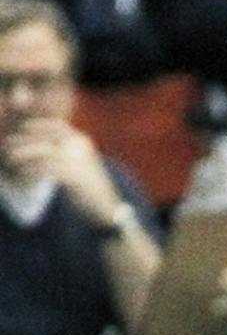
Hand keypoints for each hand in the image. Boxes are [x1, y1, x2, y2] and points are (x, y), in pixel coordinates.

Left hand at [2, 118, 121, 220]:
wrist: (108, 209)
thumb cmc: (92, 189)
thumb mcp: (81, 164)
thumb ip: (65, 151)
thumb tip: (41, 146)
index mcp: (82, 141)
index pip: (55, 125)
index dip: (36, 126)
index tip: (22, 129)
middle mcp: (80, 147)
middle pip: (44, 137)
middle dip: (23, 140)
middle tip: (8, 144)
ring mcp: (76, 161)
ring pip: (41, 151)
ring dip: (22, 154)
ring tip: (10, 157)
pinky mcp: (72, 176)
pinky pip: (43, 168)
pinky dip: (29, 169)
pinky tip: (21, 171)